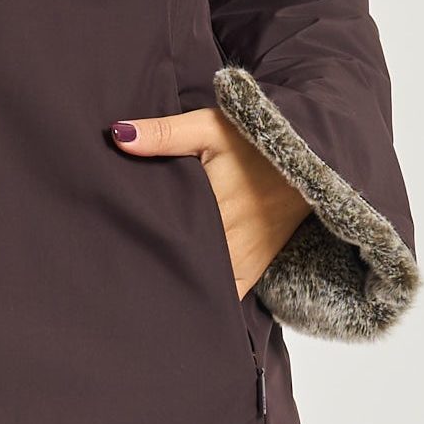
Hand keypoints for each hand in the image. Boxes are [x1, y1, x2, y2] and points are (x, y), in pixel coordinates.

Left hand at [110, 109, 310, 298]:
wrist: (310, 155)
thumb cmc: (253, 139)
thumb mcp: (208, 127)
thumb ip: (164, 134)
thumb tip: (118, 135)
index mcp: (211, 208)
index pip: (164, 238)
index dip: (138, 244)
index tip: (113, 246)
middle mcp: (227, 241)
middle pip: (180, 264)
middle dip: (151, 264)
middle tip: (121, 264)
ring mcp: (242, 259)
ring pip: (202, 283)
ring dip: (177, 281)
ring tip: (145, 282)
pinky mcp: (254, 266)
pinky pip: (228, 294)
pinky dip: (208, 296)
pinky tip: (183, 294)